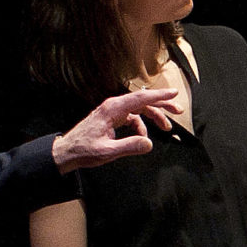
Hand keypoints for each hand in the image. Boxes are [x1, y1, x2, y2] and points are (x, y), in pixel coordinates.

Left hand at [51, 87, 183, 172]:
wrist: (67, 152)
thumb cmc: (84, 150)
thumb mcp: (108, 152)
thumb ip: (129, 147)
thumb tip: (149, 144)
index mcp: (113, 110)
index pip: (140, 99)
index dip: (159, 96)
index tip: (174, 94)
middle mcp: (113, 106)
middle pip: (143, 101)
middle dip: (162, 105)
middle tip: (178, 110)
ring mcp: (113, 111)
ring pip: (139, 108)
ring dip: (154, 116)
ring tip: (166, 127)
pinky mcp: (112, 118)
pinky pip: (133, 117)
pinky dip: (142, 125)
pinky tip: (144, 137)